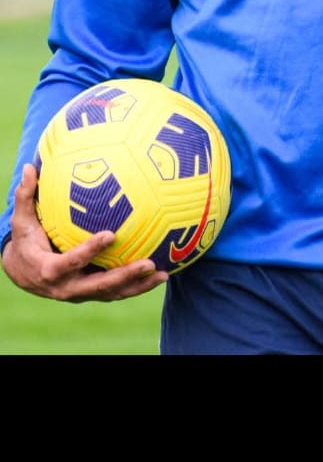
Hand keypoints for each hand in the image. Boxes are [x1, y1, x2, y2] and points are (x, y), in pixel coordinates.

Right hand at [1, 163, 167, 300]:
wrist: (24, 274)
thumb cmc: (25, 242)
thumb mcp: (21, 222)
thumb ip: (25, 197)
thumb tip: (28, 167)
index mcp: (49, 270)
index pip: (72, 261)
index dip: (90, 250)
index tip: (110, 234)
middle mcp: (67, 287)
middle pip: (99, 285)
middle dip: (124, 276)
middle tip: (148, 262)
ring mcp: (81, 293)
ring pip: (112, 293)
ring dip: (138, 286)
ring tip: (162, 274)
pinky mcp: (92, 294)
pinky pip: (117, 293)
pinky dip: (138, 287)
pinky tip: (160, 275)